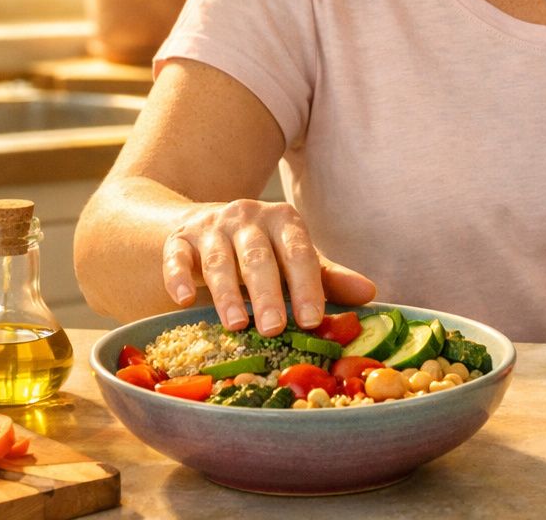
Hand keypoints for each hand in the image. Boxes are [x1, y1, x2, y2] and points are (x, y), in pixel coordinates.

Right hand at [162, 199, 375, 335]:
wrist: (204, 226)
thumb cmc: (262, 251)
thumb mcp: (295, 260)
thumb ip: (328, 278)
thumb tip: (370, 295)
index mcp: (284, 220)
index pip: (299, 253)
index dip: (306, 286)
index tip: (311, 320)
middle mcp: (248, 217)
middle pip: (258, 257)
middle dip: (267, 294)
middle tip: (274, 329)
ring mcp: (211, 227)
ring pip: (218, 260)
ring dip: (226, 293)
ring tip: (235, 325)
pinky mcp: (179, 239)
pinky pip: (175, 257)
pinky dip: (176, 278)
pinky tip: (181, 301)